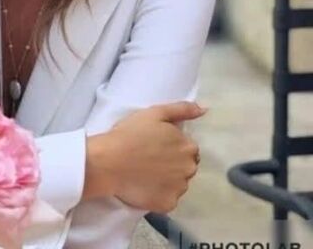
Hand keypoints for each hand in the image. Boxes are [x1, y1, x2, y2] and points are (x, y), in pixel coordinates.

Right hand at [84, 101, 204, 212]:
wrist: (109, 161)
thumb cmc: (130, 133)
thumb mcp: (155, 113)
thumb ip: (182, 110)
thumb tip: (204, 109)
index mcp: (188, 147)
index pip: (188, 149)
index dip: (171, 146)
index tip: (155, 145)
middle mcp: (189, 169)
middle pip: (185, 167)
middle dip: (172, 163)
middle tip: (149, 158)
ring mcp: (179, 189)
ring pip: (177, 184)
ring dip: (166, 179)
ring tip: (144, 172)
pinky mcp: (168, 204)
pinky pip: (167, 199)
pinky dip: (159, 194)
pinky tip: (144, 185)